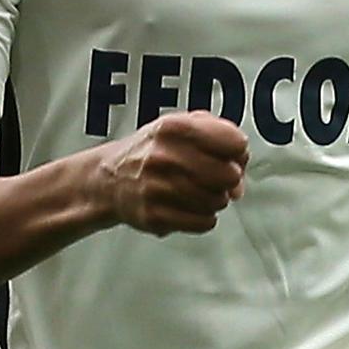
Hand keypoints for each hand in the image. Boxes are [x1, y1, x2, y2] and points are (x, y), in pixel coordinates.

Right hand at [92, 110, 248, 234]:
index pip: (235, 142)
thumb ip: (219, 140)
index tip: (228, 156)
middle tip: (215, 179)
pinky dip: (204, 218)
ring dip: (215, 200)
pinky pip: (204, 222)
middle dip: (228, 179)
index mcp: (174, 127)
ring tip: (198, 193)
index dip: (237, 152)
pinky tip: (190, 208)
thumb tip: (239, 185)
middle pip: (229, 175)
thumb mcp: (180, 126)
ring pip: (218, 201)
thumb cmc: (154, 150)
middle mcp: (164, 156)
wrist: (109, 179)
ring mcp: (157, 187)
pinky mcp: (154, 215)